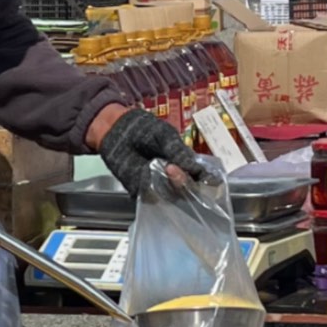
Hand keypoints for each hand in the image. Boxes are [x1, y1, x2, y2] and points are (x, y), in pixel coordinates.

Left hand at [96, 106, 217, 199]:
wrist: (117, 129)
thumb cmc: (144, 128)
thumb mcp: (165, 135)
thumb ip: (179, 152)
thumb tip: (196, 169)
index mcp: (186, 163)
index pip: (203, 179)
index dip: (208, 182)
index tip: (208, 180)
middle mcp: (176, 178)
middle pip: (189, 192)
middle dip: (184, 183)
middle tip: (172, 168)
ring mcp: (160, 186)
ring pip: (172, 197)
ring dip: (168, 186)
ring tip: (159, 168)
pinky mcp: (142, 191)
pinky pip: (151, 198)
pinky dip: (150, 189)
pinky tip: (145, 176)